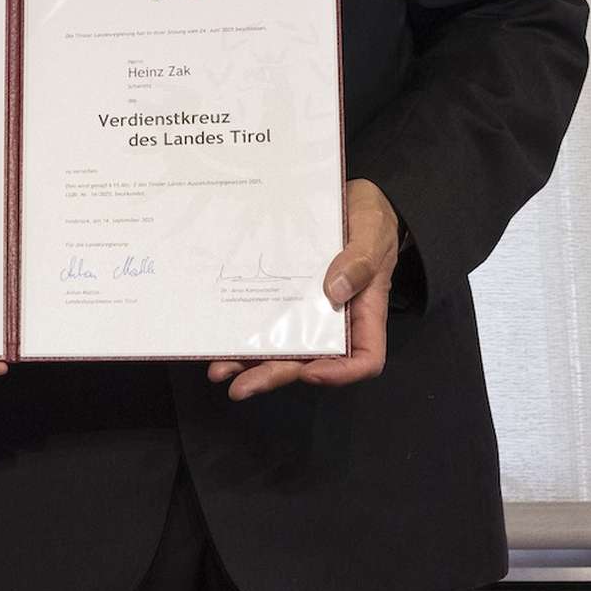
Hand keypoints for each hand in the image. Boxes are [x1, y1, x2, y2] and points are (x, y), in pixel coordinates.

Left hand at [209, 176, 399, 399]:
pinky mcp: (283, 299)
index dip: (339, 373)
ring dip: (250, 364)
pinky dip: (243, 337)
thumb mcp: (372, 233)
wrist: (349, 203)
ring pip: (282, 349)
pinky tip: (218, 344)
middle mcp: (334, 322)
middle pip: (310, 362)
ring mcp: (305, 313)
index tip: (309, 371)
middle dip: (276, 375)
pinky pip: (264, 323)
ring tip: (219, 372)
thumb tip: (333, 292)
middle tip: (241, 387)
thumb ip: (361, 261)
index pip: (363, 359)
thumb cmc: (370, 219)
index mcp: (364, 314)